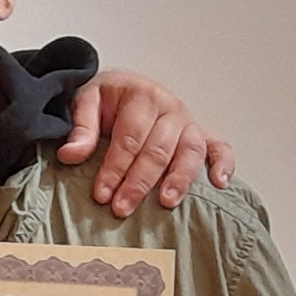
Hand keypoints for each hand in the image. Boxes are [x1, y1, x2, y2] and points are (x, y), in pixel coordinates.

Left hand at [59, 70, 235, 216]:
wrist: (123, 87)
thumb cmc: (107, 99)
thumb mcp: (86, 101)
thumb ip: (81, 128)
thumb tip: (70, 154)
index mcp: (142, 96)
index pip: (129, 138)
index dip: (115, 168)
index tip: (101, 194)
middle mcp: (170, 108)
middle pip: (158, 149)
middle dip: (139, 182)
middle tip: (122, 207)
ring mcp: (188, 122)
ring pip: (190, 151)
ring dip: (179, 179)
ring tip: (166, 202)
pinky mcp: (200, 133)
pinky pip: (219, 146)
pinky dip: (224, 163)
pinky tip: (220, 184)